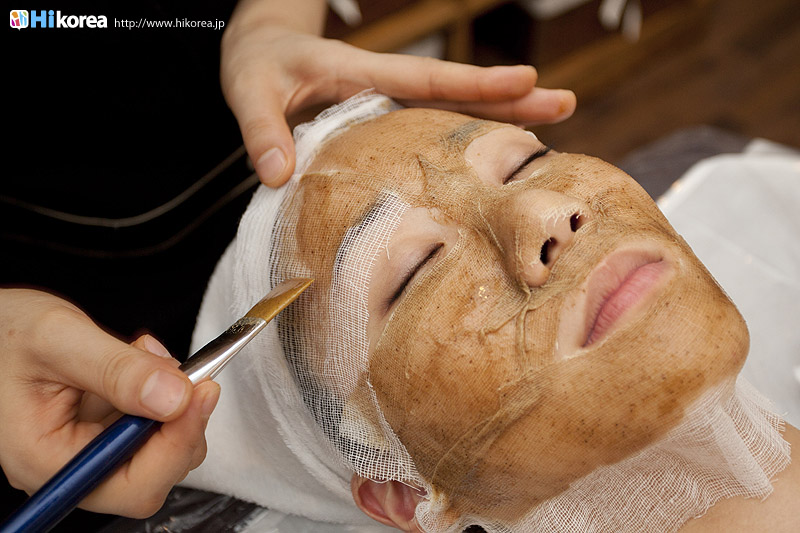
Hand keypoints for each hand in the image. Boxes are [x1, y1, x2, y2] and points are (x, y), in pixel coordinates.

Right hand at [0, 289, 219, 517]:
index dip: (176, 445)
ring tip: (145, 355)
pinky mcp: (103, 429)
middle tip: (187, 371)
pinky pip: (150, 421)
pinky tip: (138, 359)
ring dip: (172, 399)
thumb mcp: (58, 339)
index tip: (201, 394)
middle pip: (155, 472)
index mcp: (45, 461)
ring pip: (160, 445)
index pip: (132, 486)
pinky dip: (160, 388)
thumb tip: (175, 399)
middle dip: (181, 420)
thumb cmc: (3, 332)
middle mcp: (69, 466)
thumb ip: (117, 371)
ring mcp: (88, 449)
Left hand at [221, 14, 575, 186]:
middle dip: (512, 97)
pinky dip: (466, 135)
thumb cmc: (256, 65)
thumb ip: (262, 130)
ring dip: (501, 115)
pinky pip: (432, 128)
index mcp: (361, 74)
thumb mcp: (247, 91)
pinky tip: (493, 152)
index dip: (475, 82)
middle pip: (457, 94)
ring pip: (453, 110)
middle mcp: (386, 87)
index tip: (526, 78)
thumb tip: (278, 175)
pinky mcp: (385, 119)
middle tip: (565, 103)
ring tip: (552, 122)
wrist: (259, 51)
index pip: (427, 79)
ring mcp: (389, 102)